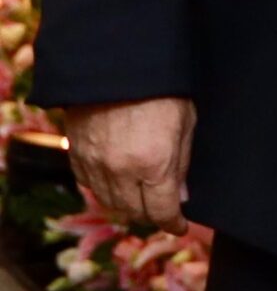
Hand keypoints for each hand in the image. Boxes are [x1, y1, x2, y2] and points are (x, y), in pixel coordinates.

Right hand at [63, 97, 195, 231]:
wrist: (116, 63)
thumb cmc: (161, 88)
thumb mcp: (186, 122)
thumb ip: (183, 163)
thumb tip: (182, 196)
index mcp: (154, 163)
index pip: (162, 211)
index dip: (173, 223)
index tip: (180, 226)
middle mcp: (121, 171)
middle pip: (134, 213)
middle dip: (151, 215)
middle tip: (162, 209)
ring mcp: (95, 165)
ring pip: (110, 203)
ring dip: (127, 204)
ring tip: (142, 196)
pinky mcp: (76, 155)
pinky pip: (90, 185)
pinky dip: (105, 188)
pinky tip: (118, 180)